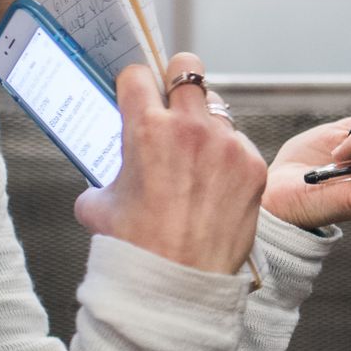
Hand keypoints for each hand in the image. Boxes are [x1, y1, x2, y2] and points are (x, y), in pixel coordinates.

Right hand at [73, 53, 266, 274]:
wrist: (177, 282)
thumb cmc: (133, 246)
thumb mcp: (97, 204)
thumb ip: (106, 174)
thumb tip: (112, 171)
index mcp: (146, 128)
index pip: (139, 74)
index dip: (134, 85)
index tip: (136, 95)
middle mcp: (190, 127)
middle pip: (188, 68)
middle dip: (177, 80)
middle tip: (173, 100)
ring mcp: (226, 144)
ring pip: (217, 107)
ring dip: (204, 121)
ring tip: (194, 155)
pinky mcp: (253, 165)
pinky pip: (239, 143)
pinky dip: (227, 156)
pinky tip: (214, 184)